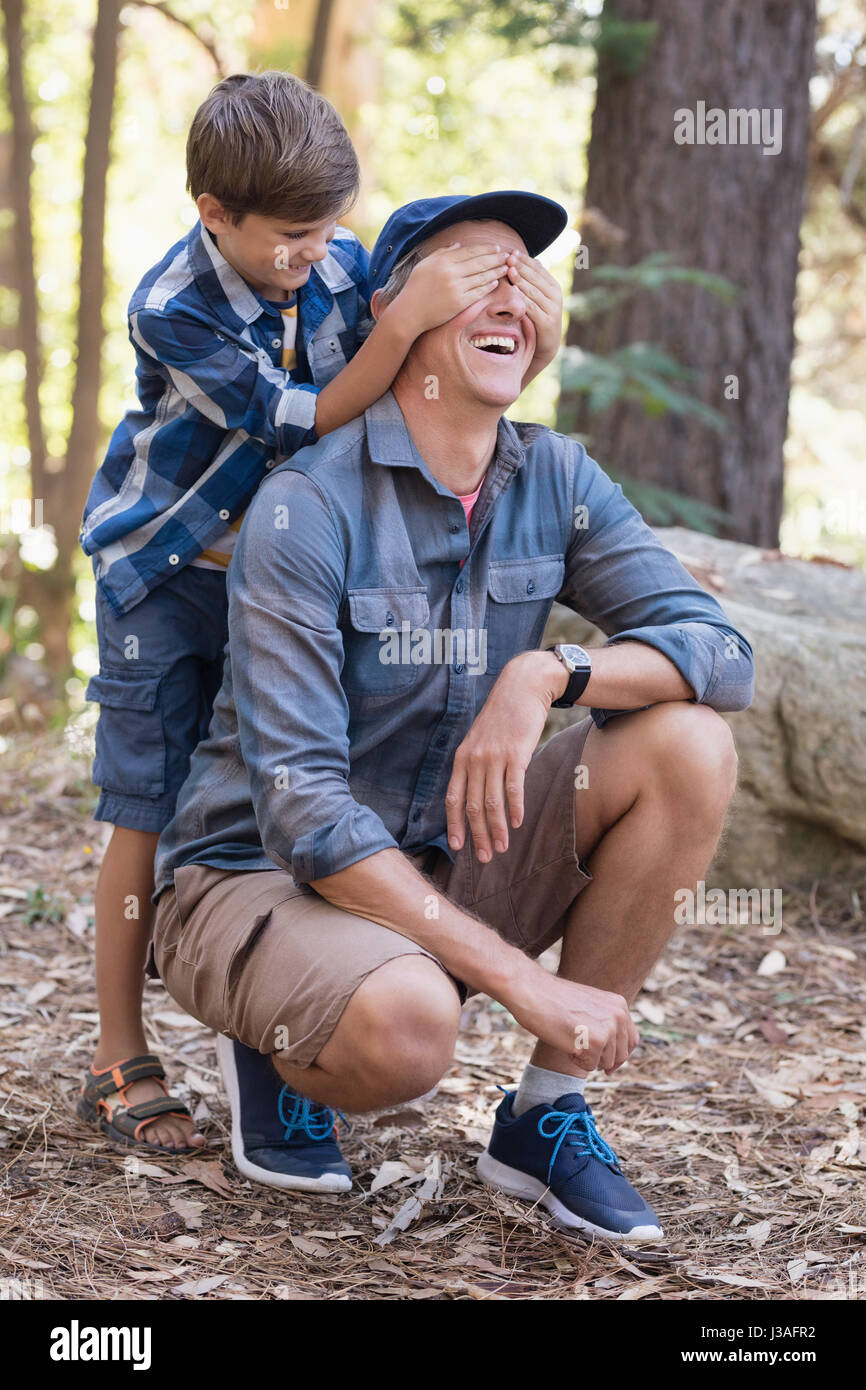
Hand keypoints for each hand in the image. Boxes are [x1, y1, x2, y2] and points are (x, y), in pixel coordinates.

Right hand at [388, 242, 510, 336]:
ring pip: (482, 277)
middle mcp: (451, 273)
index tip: (496, 248)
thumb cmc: (415, 288)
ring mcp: (456, 288)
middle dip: (496, 258)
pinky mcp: (459, 303)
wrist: (409, 312)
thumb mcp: (425, 265)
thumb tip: (458, 245)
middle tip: (507, 255)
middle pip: (479, 262)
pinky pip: (478, 292)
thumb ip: (441, 252)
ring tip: (506, 267)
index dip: (486, 249)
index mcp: (443, 261)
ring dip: (496, 271)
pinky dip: (488, 286)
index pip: (470, 252)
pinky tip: (495, 282)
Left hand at [445, 651, 566, 862]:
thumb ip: (474, 765)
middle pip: (472, 806)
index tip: (458, 848)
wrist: (521, 689)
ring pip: (492, 802)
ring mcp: (494, 757)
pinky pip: (513, 787)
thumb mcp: (479, 740)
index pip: (453, 799)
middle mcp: (474, 760)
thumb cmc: (501, 718)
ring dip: (496, 830)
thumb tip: (474, 795)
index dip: (454, 826)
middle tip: (484, 858)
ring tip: (501, 849)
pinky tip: (516, 824)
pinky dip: (515, 808)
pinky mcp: (516, 754)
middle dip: (477, 836)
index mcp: (461, 759)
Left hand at [504, 251, 562, 381]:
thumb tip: (533, 259)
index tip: (511, 252)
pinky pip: (532, 308)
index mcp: (553, 286)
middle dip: (521, 267)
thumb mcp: (538, 297)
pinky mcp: (547, 322)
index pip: (538, 269)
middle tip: (508, 257)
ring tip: (509, 271)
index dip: (525, 260)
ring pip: (533, 291)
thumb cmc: (538, 317)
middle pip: (536, 278)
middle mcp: (555, 296)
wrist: (546, 344)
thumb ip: (535, 281)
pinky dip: (522, 299)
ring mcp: (552, 309)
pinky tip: (512, 293)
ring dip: (521, 280)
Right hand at [507, 965, 638, 1073]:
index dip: (618, 1055)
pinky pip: (590, 1066)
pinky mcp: (595, 1041)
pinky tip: (565, 1043)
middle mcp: (619, 1015)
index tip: (607, 1064)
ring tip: (569, 1039)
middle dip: (602, 1059)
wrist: (531, 989)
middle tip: (580, 1051)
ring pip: (605, 1062)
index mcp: (619, 1004)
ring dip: (586, 1058)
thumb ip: (604, 1021)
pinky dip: (576, 1060)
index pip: (631, 1040)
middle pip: (620, 1055)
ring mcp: (608, 1028)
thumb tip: (613, 1050)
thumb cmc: (552, 998)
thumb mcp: (588, 1005)